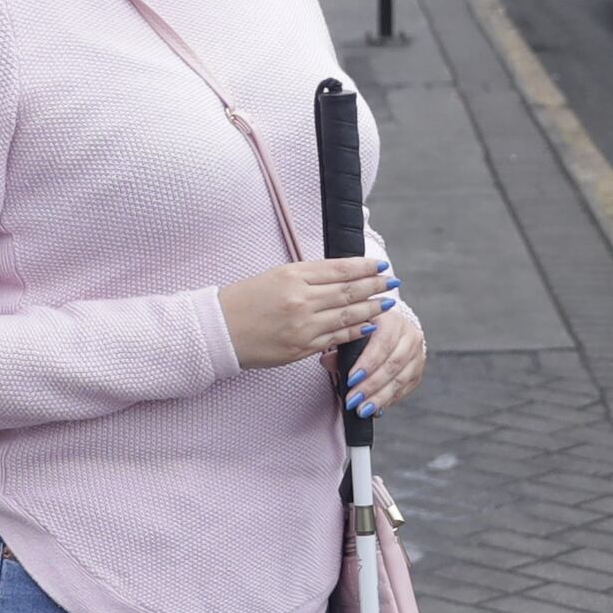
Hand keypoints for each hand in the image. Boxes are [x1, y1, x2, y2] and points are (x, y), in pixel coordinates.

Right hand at [219, 256, 391, 370]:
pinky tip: (369, 325)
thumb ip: (306, 276)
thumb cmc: (244, 300)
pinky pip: (335, 338)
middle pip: (348, 291)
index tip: (380, 265)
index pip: (338, 269)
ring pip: (347, 315)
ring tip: (387, 303)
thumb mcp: (274, 276)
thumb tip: (341, 275)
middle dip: (374, 286)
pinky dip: (355, 331)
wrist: (219, 331)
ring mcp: (302, 325)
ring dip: (371, 309)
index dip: (364, 267)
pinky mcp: (301, 347)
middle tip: (392, 282)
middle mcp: (300, 299)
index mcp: (292, 275)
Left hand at [346, 299, 428, 410]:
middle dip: (371, 385)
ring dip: (379, 397)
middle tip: (353, 400)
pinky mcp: (417, 371)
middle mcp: (409, 335)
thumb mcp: (352, 333)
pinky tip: (374, 408)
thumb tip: (327, 361)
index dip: (367, 364)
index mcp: (392, 320)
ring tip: (362, 409)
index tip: (351, 380)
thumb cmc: (365, 332)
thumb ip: (340, 347)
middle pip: (392, 364)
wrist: (388, 331)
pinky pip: (404, 389)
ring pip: (400, 380)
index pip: (382, 343)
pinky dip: (388, 400)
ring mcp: (416, 354)